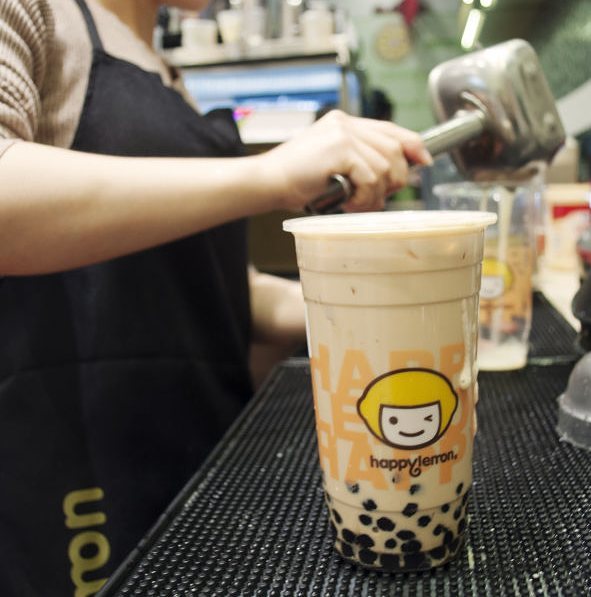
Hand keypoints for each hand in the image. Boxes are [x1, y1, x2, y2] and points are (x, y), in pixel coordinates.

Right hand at [259, 110, 432, 212]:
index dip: (413, 146)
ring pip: (386, 167)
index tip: (424, 162)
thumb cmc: (296, 181)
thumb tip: (394, 179)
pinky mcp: (340, 149)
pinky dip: (363, 196)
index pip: (390, 130)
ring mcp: (344, 134)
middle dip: (393, 180)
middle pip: (395, 150)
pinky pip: (371, 177)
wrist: (267, 182)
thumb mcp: (333, 168)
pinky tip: (346, 201)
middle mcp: (346, 124)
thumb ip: (360, 165)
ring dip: (374, 194)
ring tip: (354, 202)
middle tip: (374, 198)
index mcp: (344, 124)